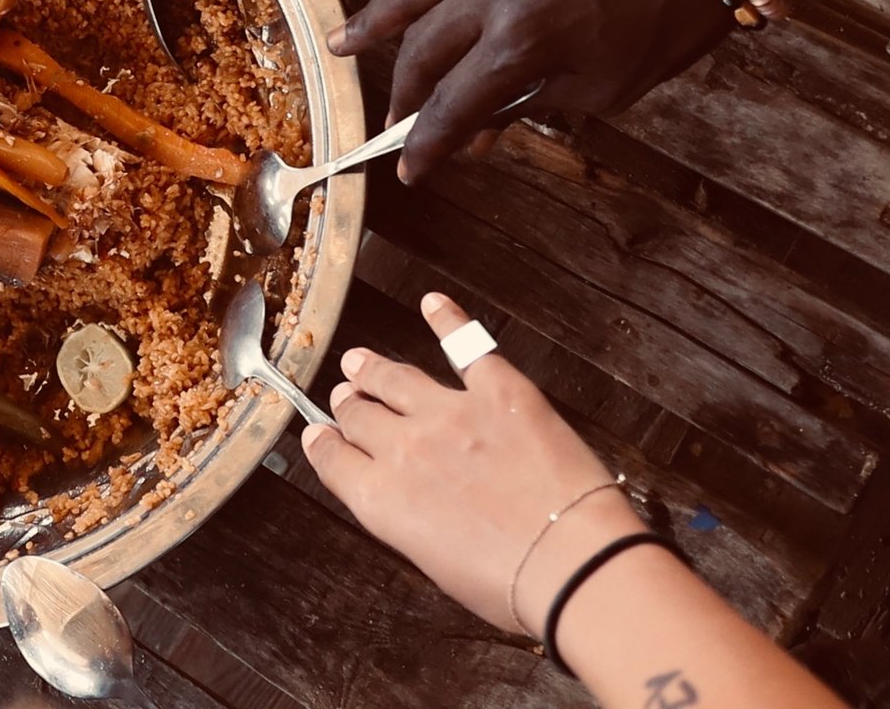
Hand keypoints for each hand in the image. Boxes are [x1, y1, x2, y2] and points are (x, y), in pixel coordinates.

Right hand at [302, 294, 644, 634]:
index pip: (332, 458)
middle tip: (346, 396)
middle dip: (347, 405)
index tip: (319, 434)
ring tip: (361, 361)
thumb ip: (407, 519)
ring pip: (393, 377)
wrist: (570, 563)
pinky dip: (446, 319)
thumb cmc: (511, 585)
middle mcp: (402, 448)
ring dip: (372, 368)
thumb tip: (406, 500)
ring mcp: (449, 412)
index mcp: (380, 498)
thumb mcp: (434, 562)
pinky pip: (465, 345)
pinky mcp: (498, 390)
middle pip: (357, 414)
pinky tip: (433, 303)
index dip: (322, 442)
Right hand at [326, 0, 730, 183]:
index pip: (454, 105)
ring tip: (342, 42)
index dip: (428, 144)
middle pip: (425, 52)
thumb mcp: (608, 87)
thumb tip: (486, 128)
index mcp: (522, 44)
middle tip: (392, 121)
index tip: (412, 170)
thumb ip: (537, 102)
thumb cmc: (670, 21)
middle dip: (405, 95)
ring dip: (375, 19)